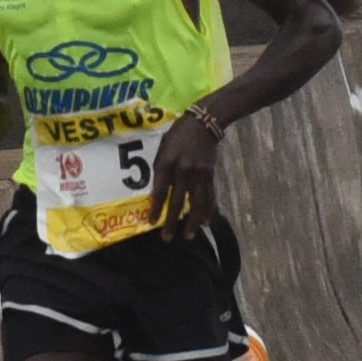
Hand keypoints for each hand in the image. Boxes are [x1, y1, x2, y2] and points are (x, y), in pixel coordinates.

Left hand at [147, 109, 230, 233]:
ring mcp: (198, 174)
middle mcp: (182, 170)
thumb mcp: (163, 146)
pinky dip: (208, 210)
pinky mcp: (209, 174)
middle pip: (177, 201)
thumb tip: (159, 189)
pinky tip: (207, 222)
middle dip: (172, 221)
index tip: (151, 223)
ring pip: (195, 202)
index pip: (160, 190)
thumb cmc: (178, 134)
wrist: (204, 123)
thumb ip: (161, 167)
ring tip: (189, 236)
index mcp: (167, 163)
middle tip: (167, 238)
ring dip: (192, 221)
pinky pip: (209, 196)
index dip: (156, 208)